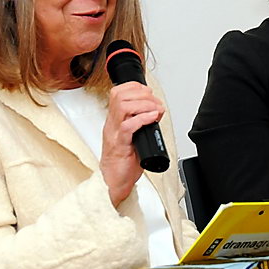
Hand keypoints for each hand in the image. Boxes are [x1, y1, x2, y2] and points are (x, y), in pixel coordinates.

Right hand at [101, 81, 164, 206]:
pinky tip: (153, 118)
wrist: (115, 182)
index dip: (134, 87)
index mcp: (114, 121)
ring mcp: (114, 134)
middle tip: (155, 102)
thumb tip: (157, 111)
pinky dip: (142, 119)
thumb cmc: (124, 162)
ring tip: (155, 110)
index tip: (148, 92)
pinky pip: (128, 126)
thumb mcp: (135, 136)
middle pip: (119, 95)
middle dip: (142, 94)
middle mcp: (112, 124)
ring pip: (123, 107)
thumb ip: (143, 123)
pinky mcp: (120, 146)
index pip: (117, 93)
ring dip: (144, 104)